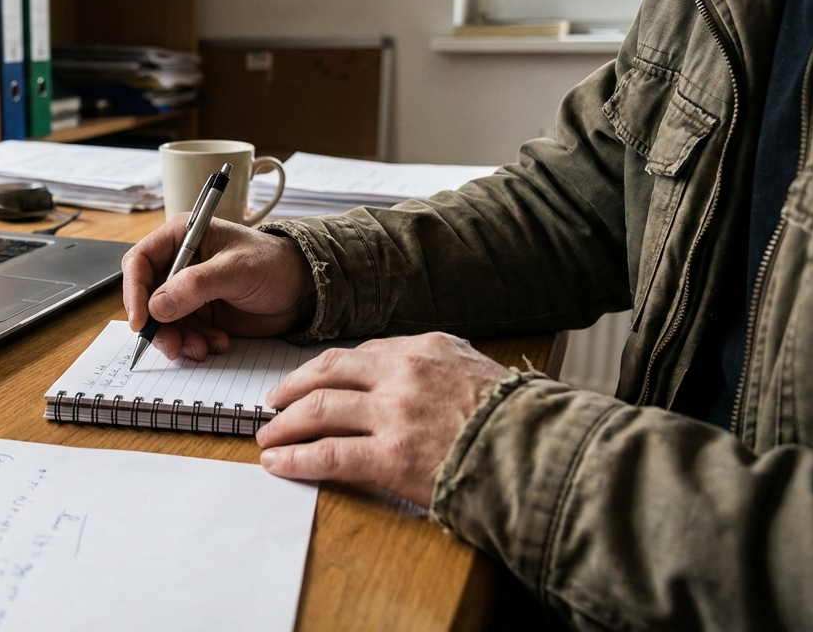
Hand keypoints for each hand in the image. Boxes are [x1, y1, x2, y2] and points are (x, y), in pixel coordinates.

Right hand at [122, 214, 312, 360]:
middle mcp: (179, 264)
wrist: (303, 290)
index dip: (134, 291)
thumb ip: (196, 285)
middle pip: (146, 298)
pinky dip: (194, 344)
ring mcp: (188, 292)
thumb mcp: (235, 270)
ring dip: (178, 340)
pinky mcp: (200, 314)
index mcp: (182, 237)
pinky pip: (182, 334)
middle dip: (158, 325)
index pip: (140, 261)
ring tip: (202, 348)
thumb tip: (157, 306)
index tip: (141, 321)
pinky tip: (217, 343)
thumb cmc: (274, 264)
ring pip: (162, 322)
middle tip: (174, 346)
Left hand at [255, 332, 507, 507]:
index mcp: (426, 349)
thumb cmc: (519, 422)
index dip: (324, 371)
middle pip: (327, 373)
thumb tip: (414, 373)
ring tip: (268, 439)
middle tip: (273, 405)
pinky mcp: (391, 456)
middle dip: (291, 390)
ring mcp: (395, 413)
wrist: (544, 456)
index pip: (358, 355)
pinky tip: (279, 464)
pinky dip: (296, 458)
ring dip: (285, 425)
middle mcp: (404, 373)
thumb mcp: (479, 371)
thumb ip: (441, 367)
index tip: (308, 383)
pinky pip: (328, 453)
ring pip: (319, 409)